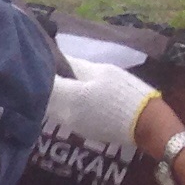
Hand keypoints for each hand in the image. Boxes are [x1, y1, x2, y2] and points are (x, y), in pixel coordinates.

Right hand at [41, 56, 161, 153]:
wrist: (152, 124)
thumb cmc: (108, 113)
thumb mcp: (74, 102)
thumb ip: (53, 90)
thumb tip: (36, 80)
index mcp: (88, 68)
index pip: (60, 60)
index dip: (45, 67)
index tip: (32, 77)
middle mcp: (104, 70)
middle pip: (75, 74)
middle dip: (61, 83)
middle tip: (46, 99)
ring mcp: (119, 82)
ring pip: (89, 85)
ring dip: (77, 94)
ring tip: (68, 110)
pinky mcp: (130, 96)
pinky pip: (103, 96)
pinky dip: (92, 103)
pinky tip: (92, 115)